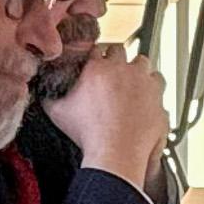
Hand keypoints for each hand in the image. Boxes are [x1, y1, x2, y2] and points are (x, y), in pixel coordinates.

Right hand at [43, 52, 168, 188]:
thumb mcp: (58, 113)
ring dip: (136, 69)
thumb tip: (44, 93)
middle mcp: (123, 70)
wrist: (116, 153)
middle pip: (120, 51)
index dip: (94, 57)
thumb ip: (49, 97)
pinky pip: (158, 82)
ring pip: (142, 62)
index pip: (95, 49)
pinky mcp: (158, 96)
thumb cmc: (89, 134)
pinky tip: (146, 94)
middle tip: (111, 73)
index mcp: (97, 68)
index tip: (94, 65)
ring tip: (130, 81)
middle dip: (115, 59)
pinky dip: (153, 86)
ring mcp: (143, 81)